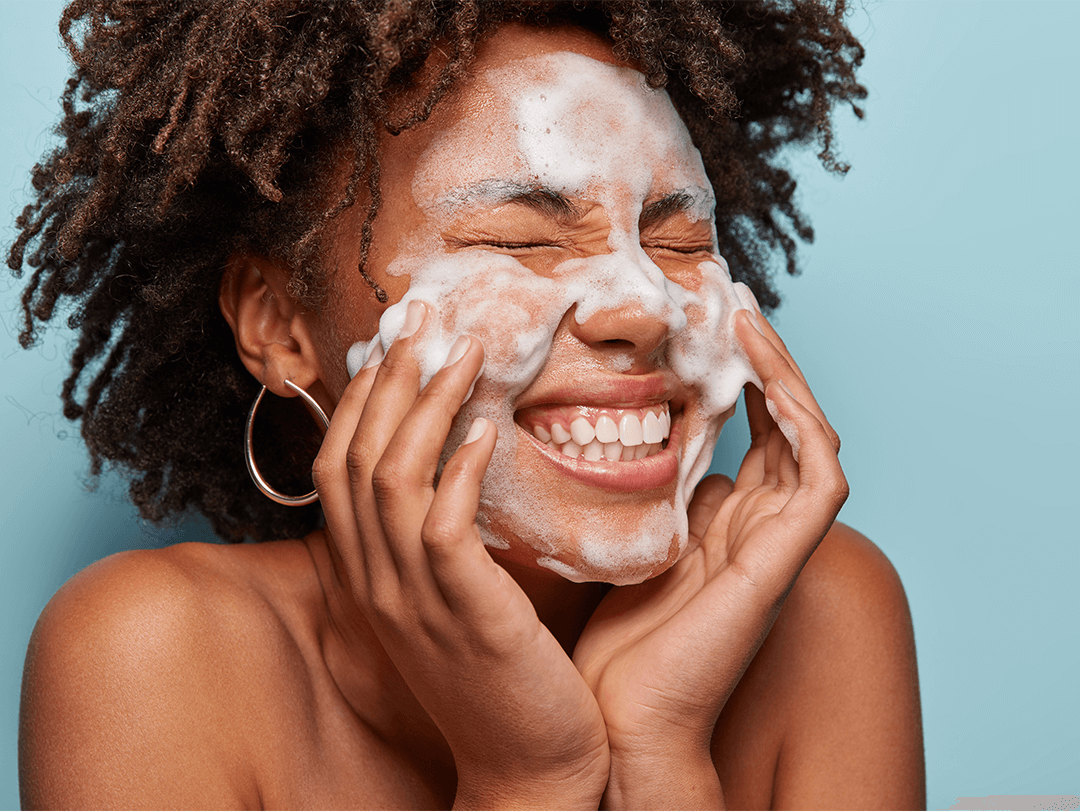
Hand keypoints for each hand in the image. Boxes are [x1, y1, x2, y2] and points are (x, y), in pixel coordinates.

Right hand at [312, 301, 608, 808]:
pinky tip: (484, 429)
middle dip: (386, 382)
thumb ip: (439, 541)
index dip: (362, 401)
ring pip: (392, 480)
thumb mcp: (452, 601)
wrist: (528, 764)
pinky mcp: (463, 613)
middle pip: (354, 459)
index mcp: (369, 576)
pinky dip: (458, 471)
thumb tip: (456, 466)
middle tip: (422, 319)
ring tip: (462, 351)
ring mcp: (413, 600)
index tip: (395, 343)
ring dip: (424, 407)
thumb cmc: (499, 675)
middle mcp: (376, 582)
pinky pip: (443, 527)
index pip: (340, 469)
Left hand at [572, 308, 847, 806]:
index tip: (699, 322)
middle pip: (782, 422)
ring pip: (808, 436)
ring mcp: (776, 542)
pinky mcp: (784, 559)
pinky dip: (802, 421)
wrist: (619, 718)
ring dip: (784, 373)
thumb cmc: (615, 642)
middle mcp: (759, 525)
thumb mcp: (626, 542)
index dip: (735, 376)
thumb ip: (646, 496)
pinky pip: (821, 477)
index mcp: (725, 522)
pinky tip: (766, 378)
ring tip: (745, 317)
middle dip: (763, 359)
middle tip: (731, 299)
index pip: (749, 431)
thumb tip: (631, 443)